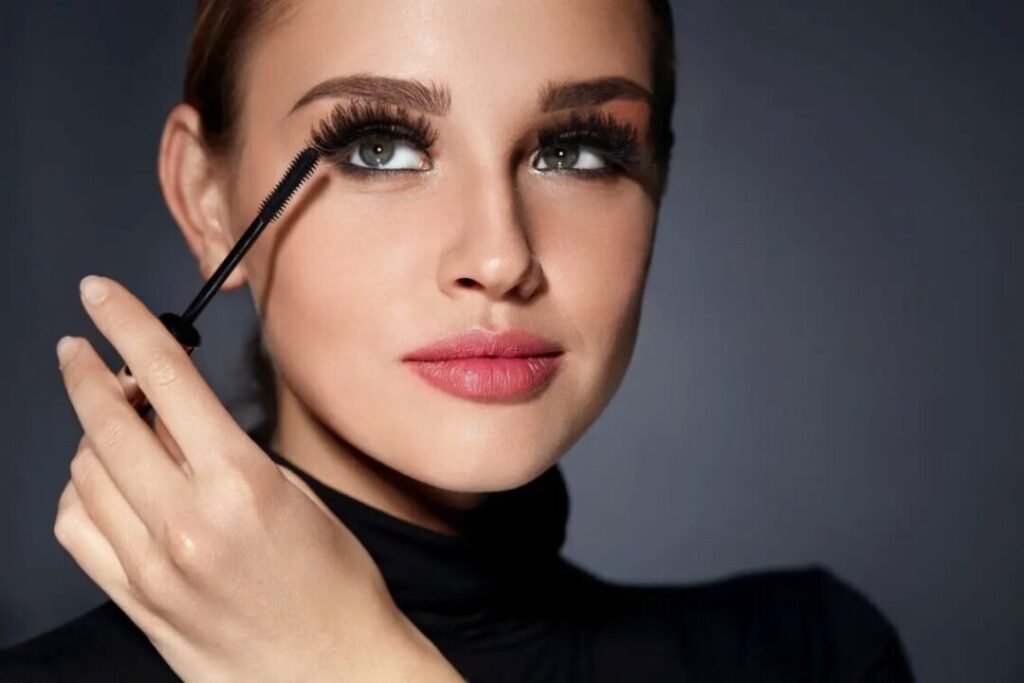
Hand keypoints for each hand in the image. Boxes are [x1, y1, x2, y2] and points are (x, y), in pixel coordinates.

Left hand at [53, 275, 463, 681]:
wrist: (330, 672)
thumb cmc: (335, 583)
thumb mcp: (298, 497)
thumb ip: (229, 453)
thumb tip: (174, 413)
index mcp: (240, 483)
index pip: (166, 379)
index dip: (127, 324)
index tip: (101, 294)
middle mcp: (185, 521)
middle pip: (107, 422)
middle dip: (86, 371)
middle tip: (81, 347)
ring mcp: (151, 566)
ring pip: (85, 472)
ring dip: (94, 435)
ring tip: (118, 424)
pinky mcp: (134, 601)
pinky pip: (78, 529)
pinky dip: (82, 493)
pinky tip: (104, 483)